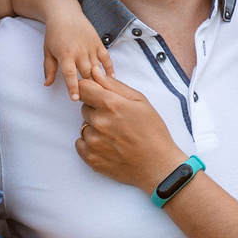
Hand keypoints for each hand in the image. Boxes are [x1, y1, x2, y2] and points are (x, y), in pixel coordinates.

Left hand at [41, 8, 115, 99]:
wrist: (65, 13)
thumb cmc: (54, 33)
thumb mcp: (48, 51)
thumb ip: (49, 68)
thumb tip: (47, 84)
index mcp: (65, 54)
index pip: (69, 74)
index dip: (73, 87)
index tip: (75, 98)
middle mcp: (79, 51)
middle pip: (87, 73)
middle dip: (90, 87)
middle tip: (92, 100)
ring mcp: (90, 47)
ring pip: (97, 68)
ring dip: (100, 81)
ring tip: (104, 93)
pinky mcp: (98, 42)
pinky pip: (106, 57)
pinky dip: (110, 68)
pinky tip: (112, 78)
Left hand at [74, 74, 182, 192]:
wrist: (157, 165)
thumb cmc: (153, 132)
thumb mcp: (140, 101)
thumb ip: (114, 85)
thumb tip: (95, 72)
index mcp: (111, 105)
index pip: (83, 88)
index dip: (90, 90)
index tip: (97, 95)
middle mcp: (98, 122)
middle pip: (84, 107)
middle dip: (96, 110)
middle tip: (116, 120)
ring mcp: (93, 142)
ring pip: (84, 126)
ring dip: (94, 128)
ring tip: (115, 136)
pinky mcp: (91, 158)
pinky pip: (80, 143)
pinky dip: (90, 144)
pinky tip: (108, 146)